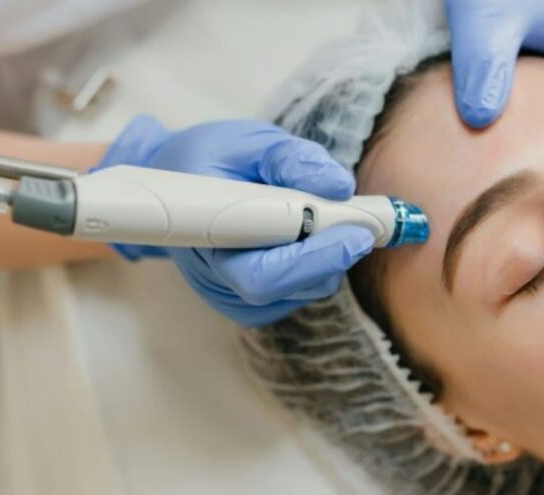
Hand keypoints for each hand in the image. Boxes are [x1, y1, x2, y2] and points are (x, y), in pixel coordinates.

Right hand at [100, 115, 374, 325]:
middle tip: (365, 227)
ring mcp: (231, 296)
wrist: (178, 183)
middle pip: (283, 289)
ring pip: (298, 292)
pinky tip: (316, 237)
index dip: (311, 257)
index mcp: (203, 235)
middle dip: (331, 258)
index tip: (356, 233)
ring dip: (328, 258)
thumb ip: (292, 159)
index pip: (260, 272)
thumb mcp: (249, 142)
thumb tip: (339, 185)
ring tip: (337, 219)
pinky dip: (318, 266)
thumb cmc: (212, 159)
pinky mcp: (250, 304)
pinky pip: (298, 294)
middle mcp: (215, 277)